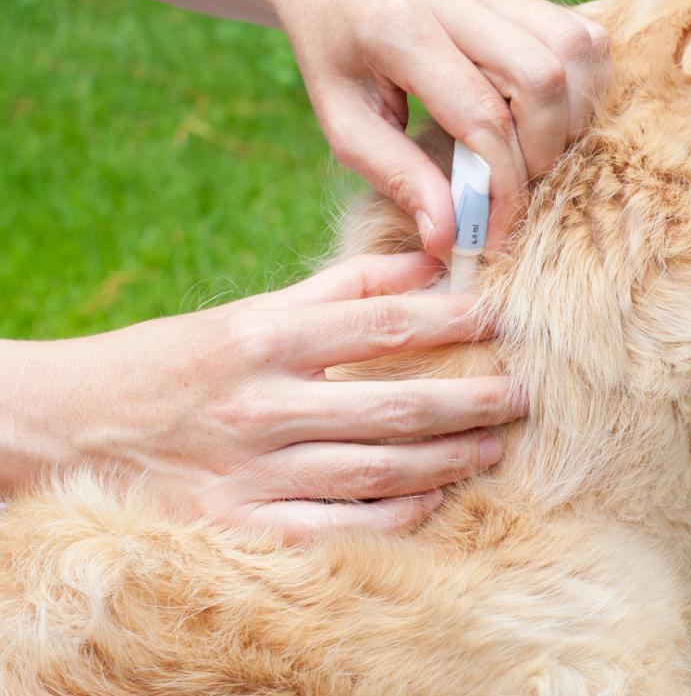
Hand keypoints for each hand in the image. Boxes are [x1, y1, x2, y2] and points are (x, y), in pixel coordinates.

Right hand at [0, 253, 522, 540]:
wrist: (69, 429)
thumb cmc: (170, 363)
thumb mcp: (246, 313)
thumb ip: (336, 288)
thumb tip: (422, 262)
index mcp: (264, 339)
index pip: (382, 325)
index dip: (451, 320)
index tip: (498, 320)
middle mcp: (264, 405)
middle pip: (394, 405)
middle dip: (471, 399)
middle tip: (522, 393)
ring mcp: (254, 472)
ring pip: (378, 469)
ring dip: (448, 458)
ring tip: (495, 444)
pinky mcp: (242, 526)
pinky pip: (340, 527)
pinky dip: (396, 515)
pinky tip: (436, 499)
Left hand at [271, 0, 609, 254]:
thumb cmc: (336, 54)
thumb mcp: (343, 122)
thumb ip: (397, 177)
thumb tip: (448, 237)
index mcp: (400, 29)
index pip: (482, 116)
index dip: (501, 186)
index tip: (492, 232)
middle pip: (542, 78)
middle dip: (542, 152)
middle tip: (513, 187)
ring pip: (575, 51)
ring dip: (570, 117)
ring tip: (533, 152)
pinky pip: (582, 36)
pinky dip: (582, 86)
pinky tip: (549, 116)